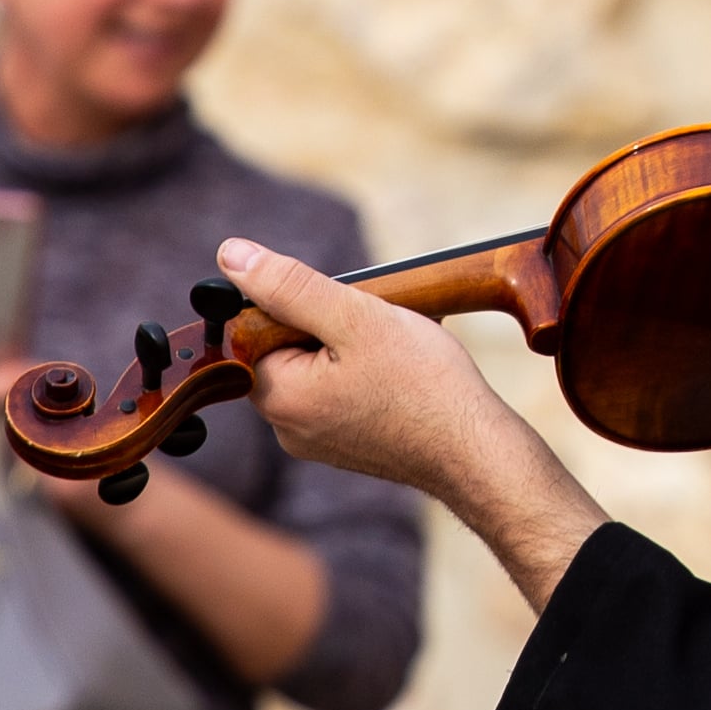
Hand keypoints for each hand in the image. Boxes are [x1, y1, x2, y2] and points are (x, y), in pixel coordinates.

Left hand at [218, 238, 608, 610]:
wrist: (479, 454)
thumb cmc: (424, 386)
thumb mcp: (355, 317)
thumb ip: (289, 285)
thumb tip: (231, 256)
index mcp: (278, 397)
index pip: (257, 327)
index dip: (300, 303)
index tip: (345, 307)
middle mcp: (288, 428)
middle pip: (290, 346)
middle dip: (333, 321)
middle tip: (378, 322)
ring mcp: (320, 441)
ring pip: (322, 365)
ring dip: (356, 342)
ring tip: (400, 345)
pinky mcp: (350, 446)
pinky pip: (345, 392)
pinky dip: (372, 371)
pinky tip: (408, 368)